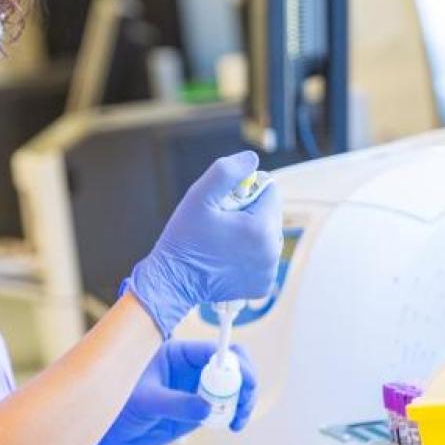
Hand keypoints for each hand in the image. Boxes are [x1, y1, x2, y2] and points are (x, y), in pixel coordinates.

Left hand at [74, 341, 257, 444]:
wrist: (112, 437)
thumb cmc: (121, 409)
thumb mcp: (145, 402)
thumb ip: (176, 403)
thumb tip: (207, 407)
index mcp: (177, 353)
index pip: (214, 349)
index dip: (233, 361)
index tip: (243, 380)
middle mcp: (191, 367)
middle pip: (231, 364)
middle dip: (245, 380)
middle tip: (244, 402)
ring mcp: (197, 388)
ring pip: (233, 386)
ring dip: (244, 400)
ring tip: (237, 420)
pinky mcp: (199, 409)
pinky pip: (226, 407)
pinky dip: (235, 414)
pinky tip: (231, 425)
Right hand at [126, 151, 282, 338]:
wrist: (173, 282)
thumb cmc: (183, 240)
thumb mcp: (198, 197)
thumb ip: (226, 172)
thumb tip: (252, 160)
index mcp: (260, 228)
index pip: (270, 190)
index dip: (246, 190)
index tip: (225, 202)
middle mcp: (271, 251)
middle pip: (271, 212)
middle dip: (250, 211)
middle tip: (221, 221)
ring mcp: (268, 271)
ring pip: (267, 234)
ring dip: (250, 231)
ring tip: (222, 239)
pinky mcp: (262, 285)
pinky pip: (263, 257)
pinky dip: (249, 253)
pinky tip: (227, 256)